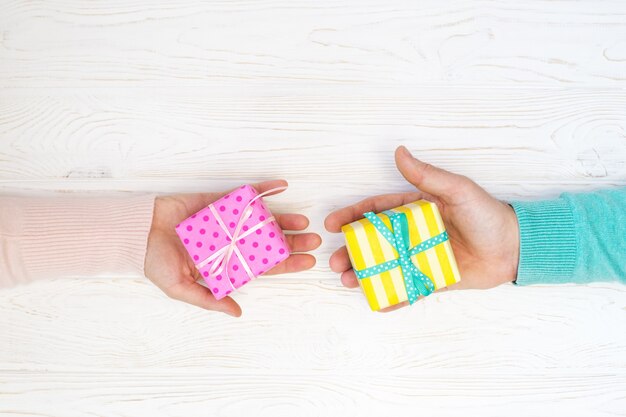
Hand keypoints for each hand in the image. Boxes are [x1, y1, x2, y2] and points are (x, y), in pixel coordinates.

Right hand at [145, 180, 320, 316]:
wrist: (137, 232)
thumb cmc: (156, 263)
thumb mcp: (181, 288)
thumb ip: (210, 298)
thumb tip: (237, 312)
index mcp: (226, 264)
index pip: (263, 266)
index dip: (286, 264)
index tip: (307, 262)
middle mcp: (231, 242)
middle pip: (268, 242)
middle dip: (292, 242)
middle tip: (313, 240)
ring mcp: (227, 221)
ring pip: (261, 220)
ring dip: (283, 218)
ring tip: (303, 220)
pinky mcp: (219, 201)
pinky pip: (245, 195)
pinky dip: (263, 190)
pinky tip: (281, 186)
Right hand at [325, 146, 519, 310]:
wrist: (514, 247)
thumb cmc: (486, 214)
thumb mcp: (456, 190)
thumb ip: (426, 176)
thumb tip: (399, 152)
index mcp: (414, 210)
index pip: (376, 212)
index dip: (352, 217)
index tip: (332, 225)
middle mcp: (412, 234)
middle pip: (373, 243)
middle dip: (351, 252)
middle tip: (335, 262)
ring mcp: (420, 258)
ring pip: (385, 267)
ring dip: (364, 275)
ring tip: (348, 282)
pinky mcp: (432, 279)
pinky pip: (408, 289)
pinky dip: (392, 297)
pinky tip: (377, 303)